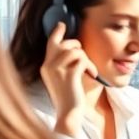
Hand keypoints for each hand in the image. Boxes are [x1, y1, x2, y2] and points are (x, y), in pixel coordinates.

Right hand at [39, 22, 97, 136]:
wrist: (67, 114)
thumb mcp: (61, 78)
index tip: (61, 24)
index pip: (50, 43)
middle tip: (84, 60)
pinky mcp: (69, 75)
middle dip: (78, 47)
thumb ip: (62, 64)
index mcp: (45, 66)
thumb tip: (74, 50)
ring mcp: (57, 70)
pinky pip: (82, 60)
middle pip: (65, 44)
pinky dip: (91, 66)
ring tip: (89, 69)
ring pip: (75, 50)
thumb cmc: (67, 97)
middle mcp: (48, 66)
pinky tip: (93, 75)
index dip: (57, 32)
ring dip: (86, 58)